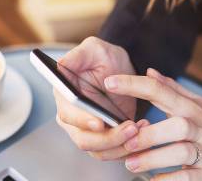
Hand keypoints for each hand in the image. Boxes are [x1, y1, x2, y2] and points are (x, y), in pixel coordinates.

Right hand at [54, 37, 141, 159]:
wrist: (120, 70)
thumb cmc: (105, 57)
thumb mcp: (93, 49)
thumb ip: (77, 56)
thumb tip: (59, 65)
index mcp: (65, 96)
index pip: (68, 115)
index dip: (82, 121)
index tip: (100, 122)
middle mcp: (72, 116)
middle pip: (84, 139)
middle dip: (108, 138)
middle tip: (131, 127)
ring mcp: (87, 130)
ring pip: (99, 150)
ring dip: (121, 145)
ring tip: (140, 127)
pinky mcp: (104, 137)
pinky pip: (113, 152)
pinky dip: (127, 148)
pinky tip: (142, 130)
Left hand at [103, 68, 201, 180]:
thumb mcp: (198, 105)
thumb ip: (172, 90)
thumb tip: (150, 72)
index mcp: (190, 108)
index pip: (160, 91)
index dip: (134, 85)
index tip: (110, 82)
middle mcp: (198, 127)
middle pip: (175, 125)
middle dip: (149, 134)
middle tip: (125, 141)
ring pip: (180, 152)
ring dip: (154, 158)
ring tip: (131, 164)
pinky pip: (188, 178)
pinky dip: (169, 180)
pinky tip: (153, 180)